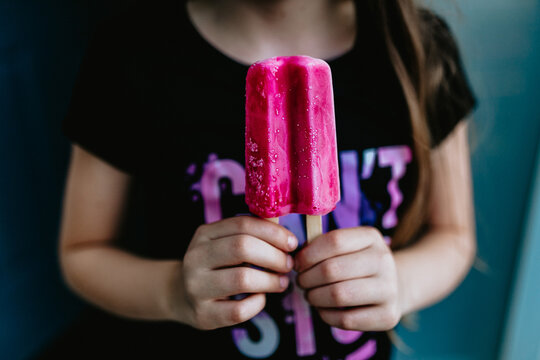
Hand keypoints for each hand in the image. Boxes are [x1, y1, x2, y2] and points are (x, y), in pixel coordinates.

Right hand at [174, 216, 296, 329]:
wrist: (181, 296)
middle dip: (274, 255)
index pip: (243, 224)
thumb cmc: (215, 266)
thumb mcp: (224, 243)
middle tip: (288, 264)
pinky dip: (258, 303)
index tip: (292, 243)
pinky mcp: (203, 314)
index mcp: (204, 234)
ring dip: (271, 280)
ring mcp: (197, 287)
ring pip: (242, 278)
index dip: (273, 232)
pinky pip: (239, 310)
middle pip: (242, 247)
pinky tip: (261, 298)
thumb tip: (285, 234)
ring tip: (282, 282)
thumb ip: (250, 234)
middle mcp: (196, 258)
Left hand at [295, 227, 400, 330]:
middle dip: (307, 278)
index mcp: (372, 237)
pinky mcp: (387, 316)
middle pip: (332, 269)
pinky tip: (323, 309)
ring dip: (314, 297)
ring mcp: (389, 289)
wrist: (393, 288)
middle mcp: (384, 260)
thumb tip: (297, 259)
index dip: (308, 254)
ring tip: (310, 295)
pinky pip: (346, 320)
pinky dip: (326, 315)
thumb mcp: (346, 247)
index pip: (334, 241)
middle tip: (301, 282)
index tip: (297, 263)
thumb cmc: (357, 264)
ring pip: (338, 295)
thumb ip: (321, 246)